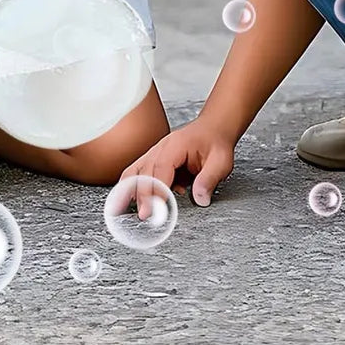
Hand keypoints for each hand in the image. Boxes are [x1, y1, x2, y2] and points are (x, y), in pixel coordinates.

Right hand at [118, 116, 235, 210]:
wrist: (213, 128)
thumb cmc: (215, 142)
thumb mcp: (221, 161)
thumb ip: (209, 179)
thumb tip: (200, 199)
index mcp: (177, 145)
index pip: (161, 167)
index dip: (156, 188)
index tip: (154, 209)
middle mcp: (162, 147)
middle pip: (144, 170)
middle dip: (142, 194)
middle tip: (144, 216)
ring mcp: (155, 153)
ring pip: (134, 171)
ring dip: (130, 190)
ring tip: (123, 209)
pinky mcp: (153, 160)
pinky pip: (137, 173)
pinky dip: (132, 187)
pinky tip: (132, 201)